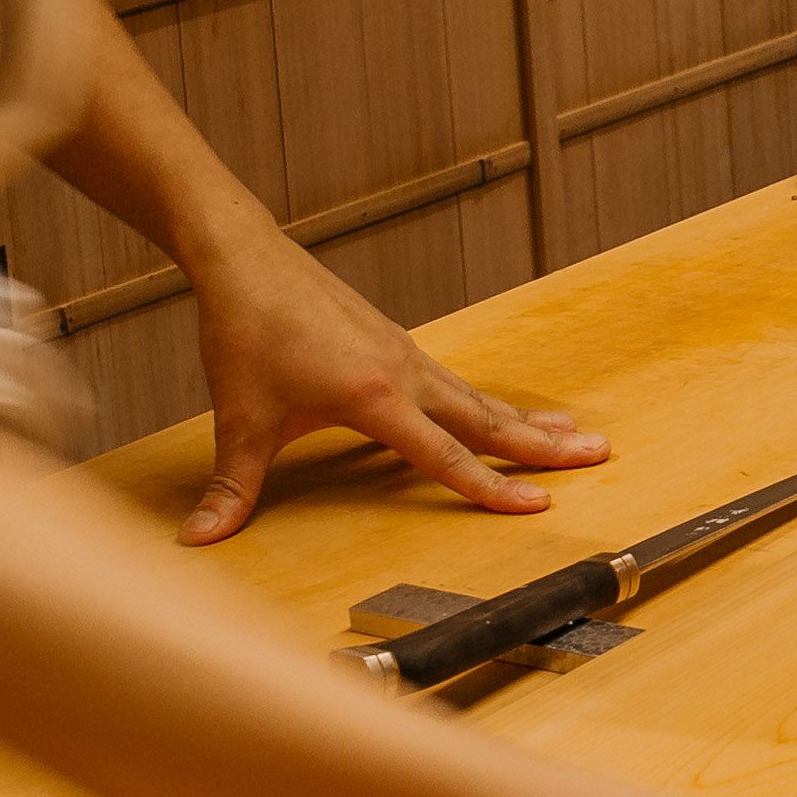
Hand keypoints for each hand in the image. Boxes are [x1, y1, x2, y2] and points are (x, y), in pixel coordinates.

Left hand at [178, 228, 608, 543]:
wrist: (244, 258)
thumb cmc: (245, 332)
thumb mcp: (238, 420)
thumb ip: (231, 486)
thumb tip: (196, 539)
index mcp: (376, 397)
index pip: (446, 455)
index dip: (491, 487)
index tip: (539, 506)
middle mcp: (404, 372)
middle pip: (488, 417)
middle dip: (544, 444)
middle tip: (600, 454)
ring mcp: (404, 352)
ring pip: (478, 395)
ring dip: (524, 419)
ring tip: (572, 434)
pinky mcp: (392, 341)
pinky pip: (454, 380)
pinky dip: (486, 400)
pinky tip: (492, 411)